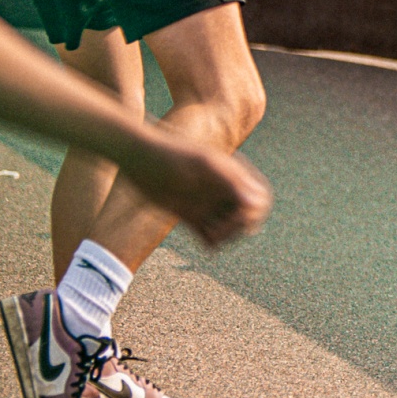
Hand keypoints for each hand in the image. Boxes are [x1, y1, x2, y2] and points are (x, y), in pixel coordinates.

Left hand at [118, 135, 272, 249]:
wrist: (136, 156)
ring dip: (226, 237)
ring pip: (228, 229)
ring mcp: (205, 204)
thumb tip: (256, 203)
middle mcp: (221, 191)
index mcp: (232, 175)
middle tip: (222, 230)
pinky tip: (204, 241)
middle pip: (247, 217)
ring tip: (210, 236)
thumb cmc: (171, 154)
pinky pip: (207, 236)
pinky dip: (210, 243)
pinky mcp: (187, 215)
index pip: (259, 199)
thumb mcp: (204, 164)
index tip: (240, 216)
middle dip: (240, 228)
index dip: (255, 212)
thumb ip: (232, 182)